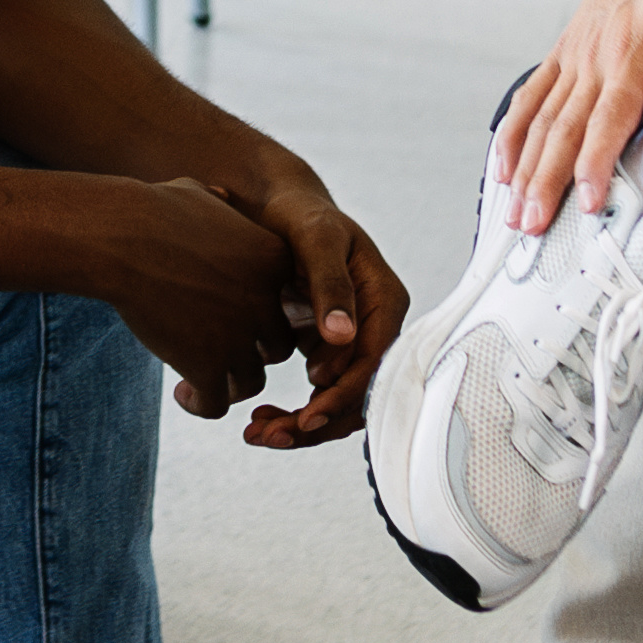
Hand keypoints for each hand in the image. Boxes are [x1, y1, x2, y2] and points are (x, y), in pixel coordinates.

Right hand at [101, 175, 306, 420]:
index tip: (231, 315)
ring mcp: (239, 338)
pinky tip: (182, 393)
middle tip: (216, 350)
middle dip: (249, 351)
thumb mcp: (197, 195)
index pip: (285, 301)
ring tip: (196, 377)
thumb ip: (219, 206)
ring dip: (227, 383)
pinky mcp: (207, 366)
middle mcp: (265, 302)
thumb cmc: (151, 210)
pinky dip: (202, 404)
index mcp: (273, 261)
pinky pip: (216, 403)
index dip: (260, 312)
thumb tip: (218, 197)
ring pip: (251, 380)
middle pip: (276, 345)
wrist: (121, 237)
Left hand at [227, 164, 403, 447]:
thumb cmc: (298, 215)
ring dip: (303, 426)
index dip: (343, 396)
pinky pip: (319, 393)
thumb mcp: (315, 239)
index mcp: (385, 300)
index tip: (306, 419)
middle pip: (359, 392)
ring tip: (257, 434)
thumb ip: (330, 284)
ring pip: (339, 402)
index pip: (373, 363)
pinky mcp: (328, 350)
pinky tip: (259, 418)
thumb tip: (344, 335)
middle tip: (268, 436)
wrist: (275, 206)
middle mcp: (376, 326)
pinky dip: (293, 412)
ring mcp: (353, 341)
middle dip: (318, 423)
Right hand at [493, 0, 642, 228]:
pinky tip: (503, 162)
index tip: (584, 203)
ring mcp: (576, 54)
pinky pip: (533, 95)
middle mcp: (595, 58)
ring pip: (541, 120)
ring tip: (512, 211)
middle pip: (563, 130)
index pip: (608, 119)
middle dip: (545, 183)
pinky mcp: (568, 49)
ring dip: (524, 168)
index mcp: (633, 53)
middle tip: (530, 228)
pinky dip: (514, 131)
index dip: (594, 164)